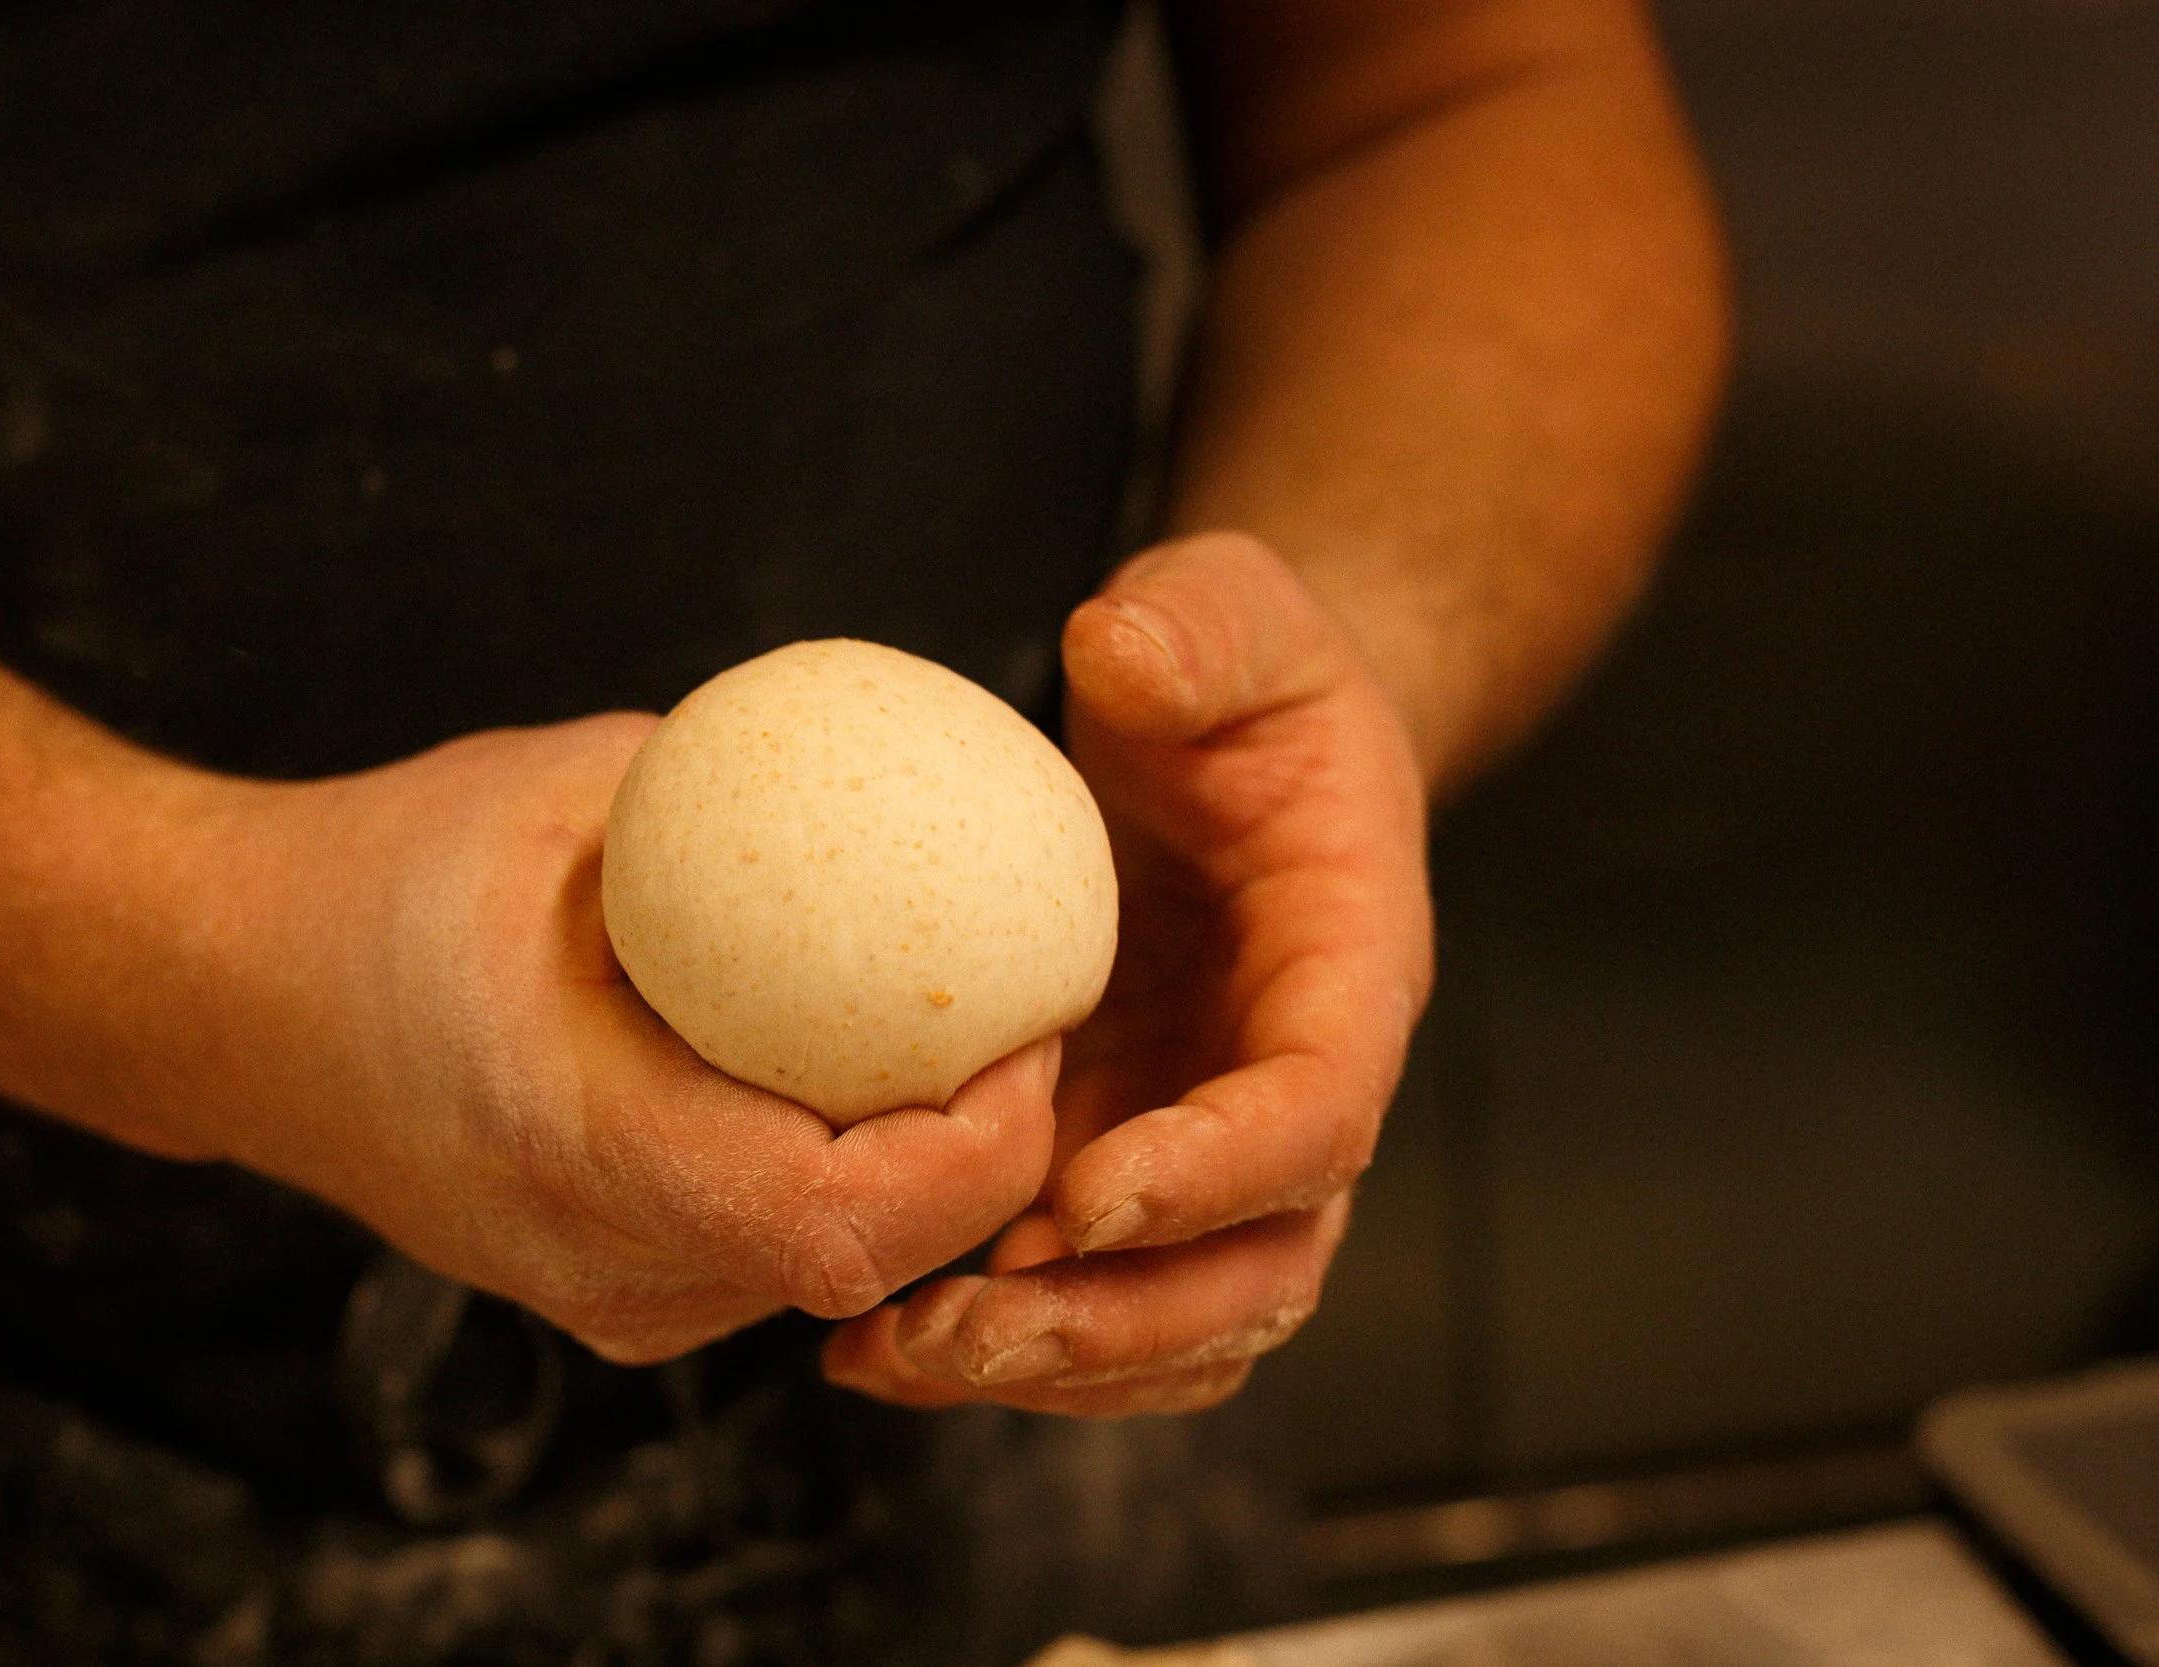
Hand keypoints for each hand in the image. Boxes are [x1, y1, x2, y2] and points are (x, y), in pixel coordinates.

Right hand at [191, 715, 1059, 1363]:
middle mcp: (595, 1260)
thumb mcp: (568, 790)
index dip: (977, 1148)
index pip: (838, 1221)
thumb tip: (918, 790)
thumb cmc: (382, 872)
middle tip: (1036, 1004)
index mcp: (574, 1139)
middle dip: (992, 1154)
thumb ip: (747, 802)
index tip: (1029, 1022)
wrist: (230, 996)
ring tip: (970, 1029)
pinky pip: (785, 1252)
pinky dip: (861, 1175)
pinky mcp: (617, 1293)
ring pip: (842, 1271)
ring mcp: (604, 1300)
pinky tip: (869, 1069)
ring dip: (934, 1170)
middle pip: (871, 1262)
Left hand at [822, 532, 1433, 1413]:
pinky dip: (1019, 1343)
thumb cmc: (1242, 675)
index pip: (1322, 1104)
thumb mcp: (1233, 606)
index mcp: (1351, 964)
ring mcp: (1220, 1143)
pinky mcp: (1140, 1164)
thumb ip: (1197, 623)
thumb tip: (1118, 652)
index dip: (1218, 1168)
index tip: (1085, 1193)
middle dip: (1122, 1319)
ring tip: (896, 1356)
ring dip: (1058, 1364)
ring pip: (1187, 1322)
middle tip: (963, 1324)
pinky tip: (884, 1339)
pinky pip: (1110, 1297)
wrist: (1234, 741)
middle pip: (1261, 1267)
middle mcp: (1299, 1084)